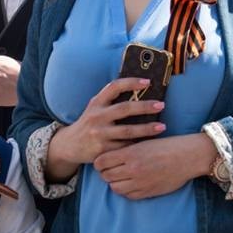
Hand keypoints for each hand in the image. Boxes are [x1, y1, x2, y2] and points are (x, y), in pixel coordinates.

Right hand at [49, 78, 166, 169]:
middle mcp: (96, 117)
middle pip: (124, 109)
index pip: (114, 87)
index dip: (131, 82)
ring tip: (162, 127)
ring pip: (127, 131)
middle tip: (161, 105)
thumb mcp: (94, 108)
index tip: (148, 82)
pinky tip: (149, 144)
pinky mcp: (102, 150)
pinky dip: (137, 145)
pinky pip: (124, 147)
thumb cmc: (89, 123)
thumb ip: (110, 100)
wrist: (69, 145)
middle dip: (144, 107)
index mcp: (96, 103)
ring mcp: (99, 134)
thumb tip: (138, 90)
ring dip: (147, 129)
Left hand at [93, 133, 211, 199]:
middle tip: (110, 169)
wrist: (187, 156)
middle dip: (105, 173)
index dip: (99, 162)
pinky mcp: (148, 192)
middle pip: (106, 176)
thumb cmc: (166, 145)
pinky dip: (126, 190)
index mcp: (130, 153)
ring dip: (115, 182)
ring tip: (120, 177)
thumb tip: (108, 157)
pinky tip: (131, 183)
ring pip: (115, 188)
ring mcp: (140, 182)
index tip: (102, 161)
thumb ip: (125, 150)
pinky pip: (128, 195)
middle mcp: (132, 169)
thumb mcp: (143, 141)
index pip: (101, 162)